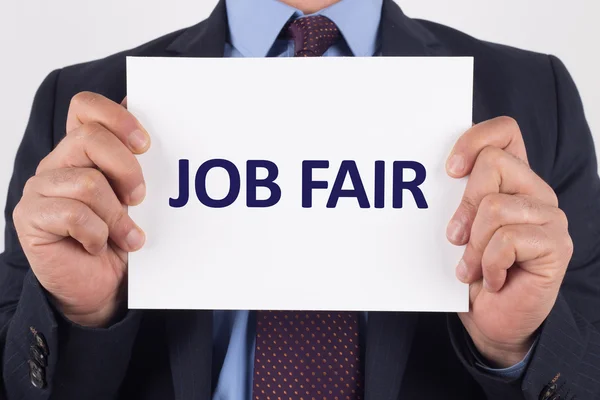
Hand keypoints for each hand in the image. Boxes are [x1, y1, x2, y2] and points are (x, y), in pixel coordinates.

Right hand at [13, 92, 149, 327]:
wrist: (102, 286)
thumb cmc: (119, 237)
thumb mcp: (133, 196)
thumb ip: (133, 162)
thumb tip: (143, 120)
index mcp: (81, 151)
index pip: (86, 107)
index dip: (117, 117)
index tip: (145, 145)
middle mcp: (57, 163)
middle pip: (90, 139)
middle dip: (126, 170)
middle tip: (138, 198)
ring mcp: (39, 189)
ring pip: (87, 182)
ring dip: (116, 216)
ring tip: (125, 236)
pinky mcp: (29, 217)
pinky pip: (72, 214)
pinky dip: (96, 234)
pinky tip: (97, 246)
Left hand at [446, 117, 572, 366]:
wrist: (492, 319)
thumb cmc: (473, 270)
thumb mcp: (458, 227)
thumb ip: (457, 199)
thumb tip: (436, 176)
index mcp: (512, 180)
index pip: (505, 132)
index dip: (474, 139)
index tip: (450, 170)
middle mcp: (535, 191)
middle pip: (493, 163)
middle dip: (464, 206)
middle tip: (456, 238)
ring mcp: (549, 217)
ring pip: (495, 206)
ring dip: (474, 245)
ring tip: (473, 266)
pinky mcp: (557, 244)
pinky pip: (508, 239)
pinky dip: (489, 264)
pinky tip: (494, 278)